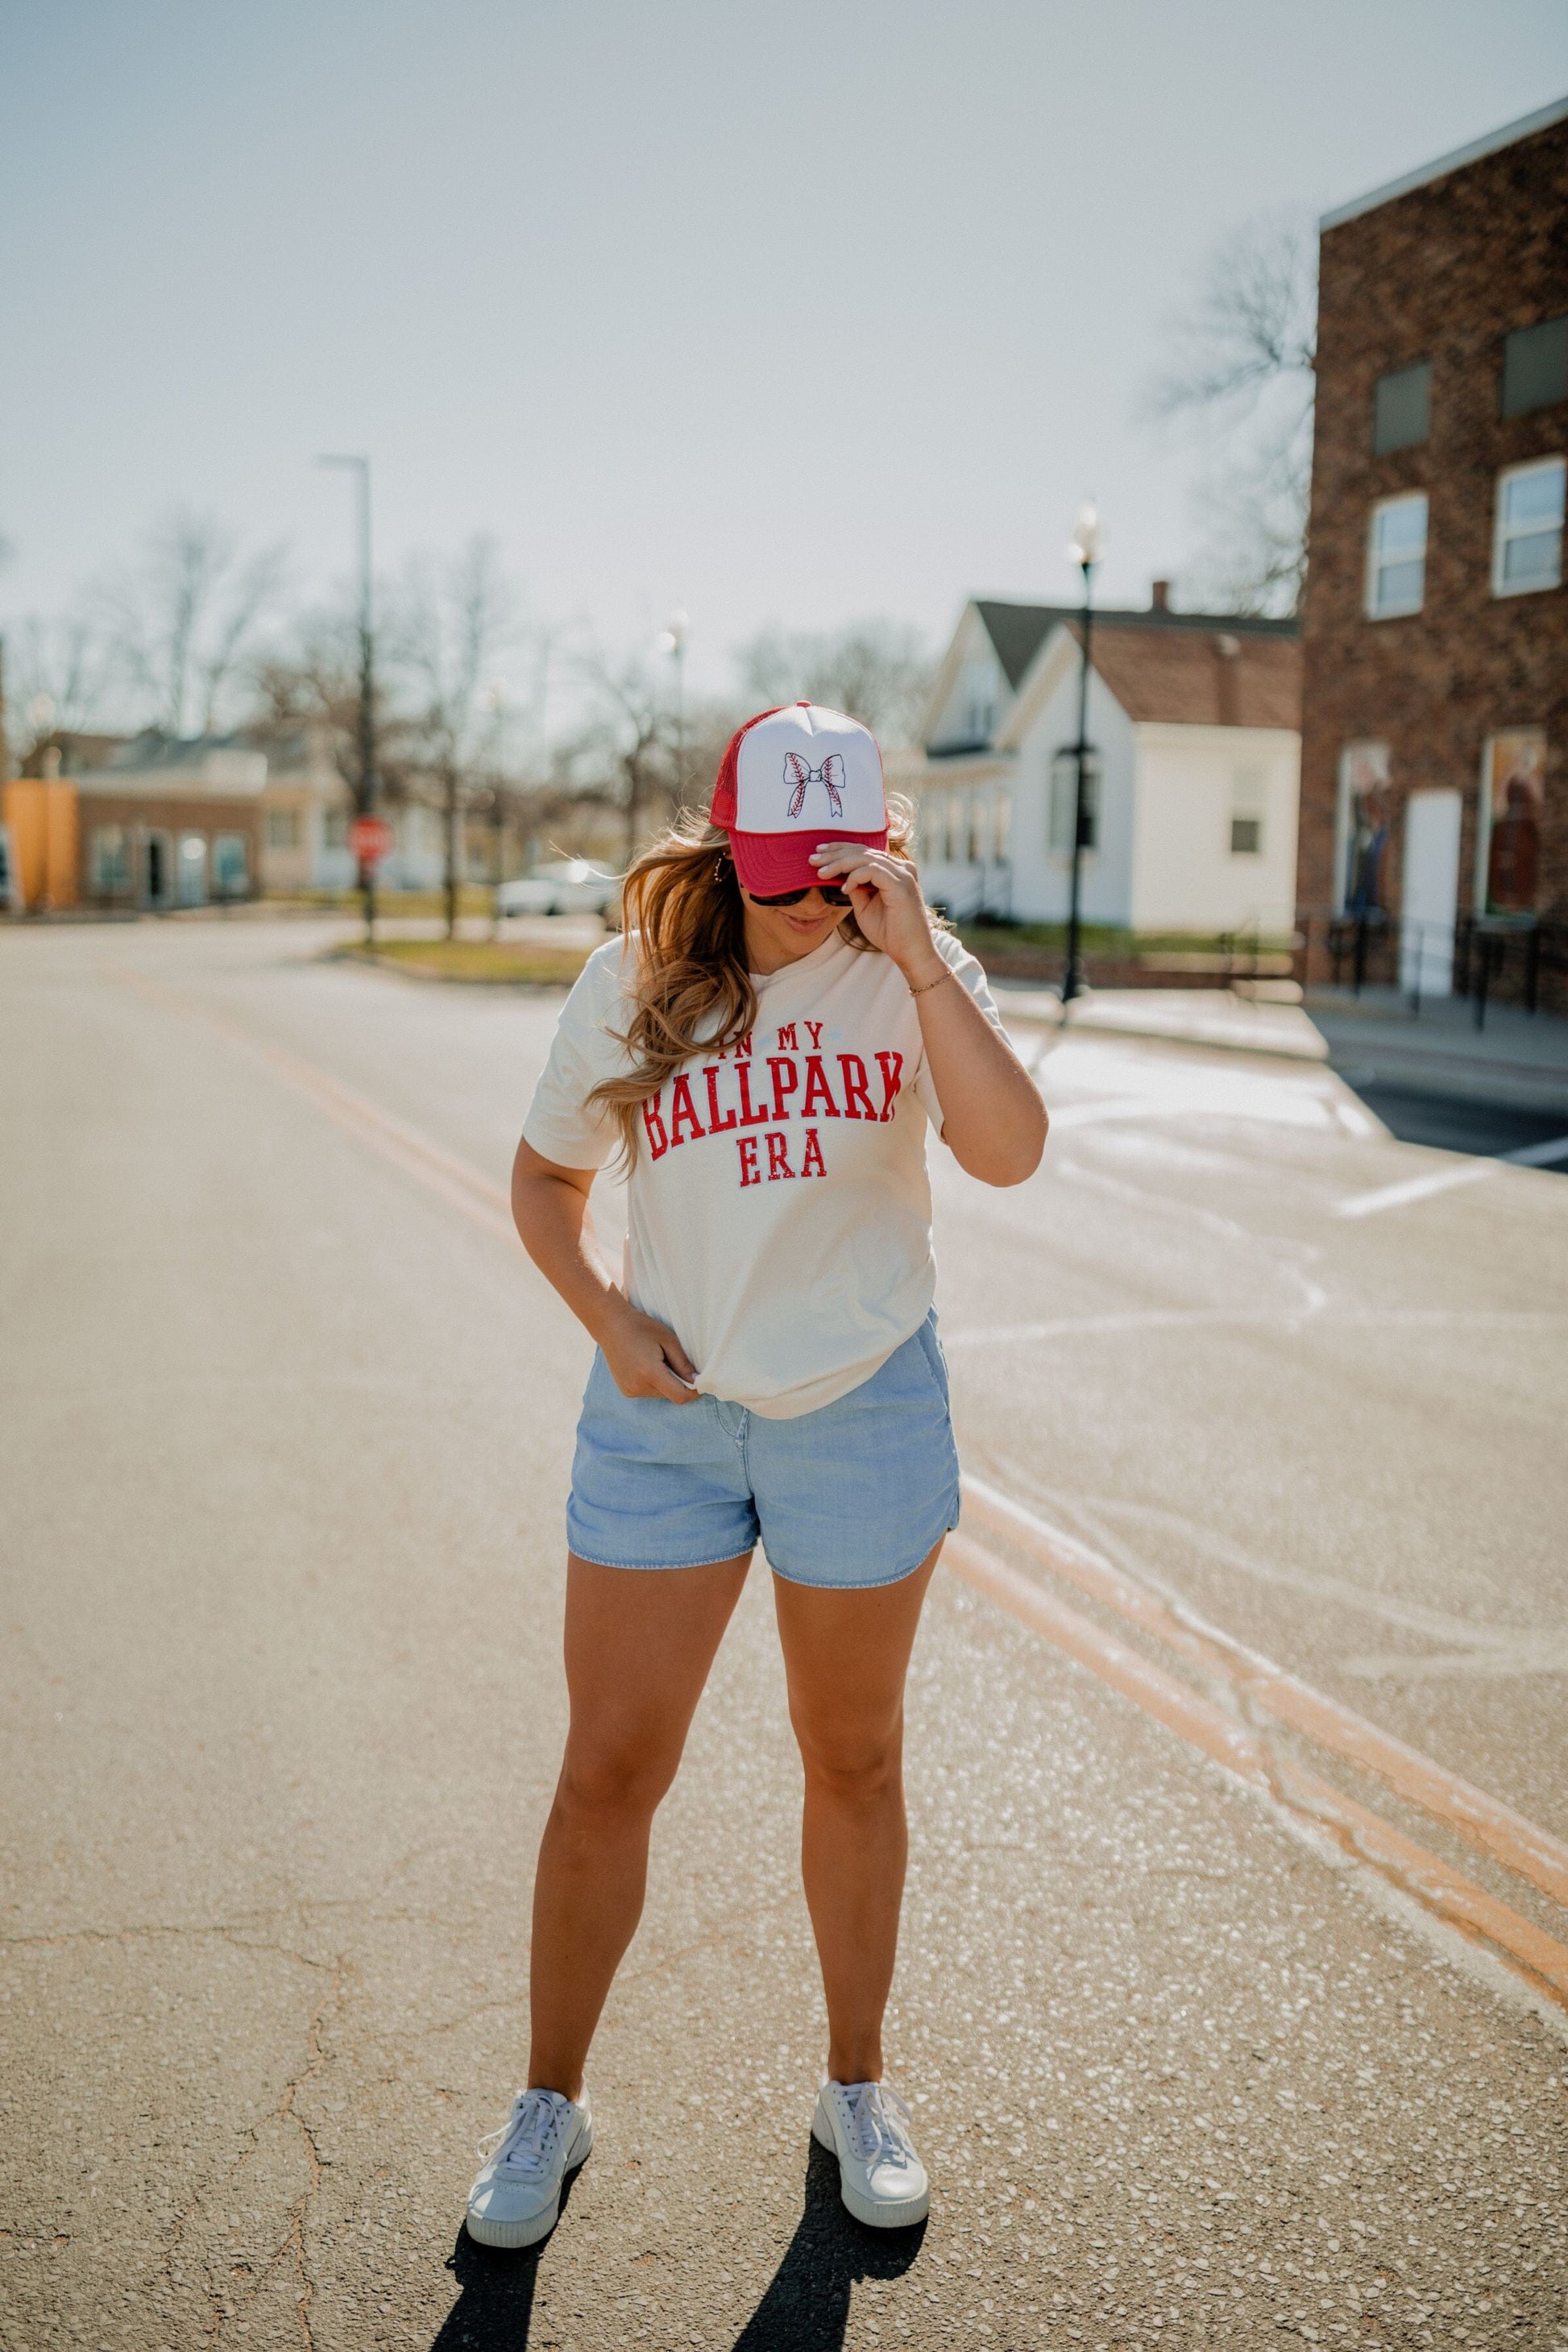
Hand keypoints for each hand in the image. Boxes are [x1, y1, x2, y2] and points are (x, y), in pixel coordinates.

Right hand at [599, 1301, 700, 1402]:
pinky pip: (648, 1392)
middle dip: (679, 1384)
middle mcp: (638, 1386)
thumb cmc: (641, 1327)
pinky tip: (646, 1366)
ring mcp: (630, 1390)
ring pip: (660, 1395)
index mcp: (650, 1373)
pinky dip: (654, 1383)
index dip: (694, 1392)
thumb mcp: (668, 1340)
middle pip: (670, 1395)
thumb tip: (697, 1380)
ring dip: (666, 1383)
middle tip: (674, 1361)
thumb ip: (683, 1363)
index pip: (680, 1396)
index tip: (699, 1381)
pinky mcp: (626, 1391)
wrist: (611, 1325)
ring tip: (657, 1361)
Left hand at [809, 844, 945, 984]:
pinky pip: (872, 870)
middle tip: (813, 859)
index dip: (840, 849)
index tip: (820, 852)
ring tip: (821, 873)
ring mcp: (903, 874)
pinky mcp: (901, 885)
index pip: (865, 851)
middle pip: (863, 850)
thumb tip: (839, 876)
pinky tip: (844, 887)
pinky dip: (854, 877)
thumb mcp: (864, 907)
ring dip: (840, 863)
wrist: (910, 952)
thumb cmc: (890, 933)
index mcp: (894, 870)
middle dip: (835, 853)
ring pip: (865, 858)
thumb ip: (856, 889)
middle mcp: (901, 868)